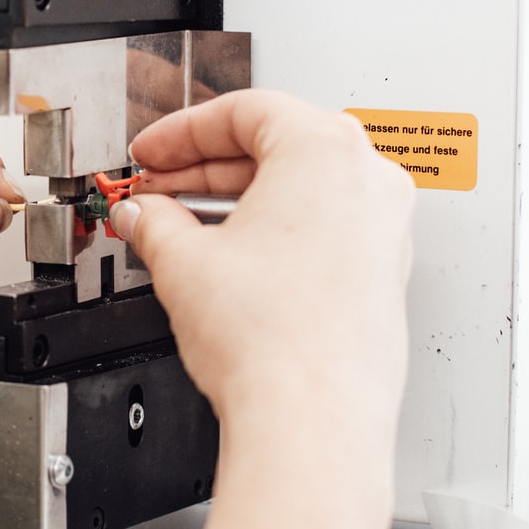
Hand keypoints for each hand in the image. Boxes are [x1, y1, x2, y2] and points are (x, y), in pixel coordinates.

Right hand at [110, 91, 413, 501]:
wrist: (311, 418)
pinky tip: (230, 262)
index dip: (182, 131)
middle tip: (159, 187)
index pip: (246, 111)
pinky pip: (324, 230)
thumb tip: (144, 215)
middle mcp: (368, 182)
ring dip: (239, 202)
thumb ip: (155, 222)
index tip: (152, 152)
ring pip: (303, 191)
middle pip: (277, 146)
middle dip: (206, 168)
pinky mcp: (382, 275)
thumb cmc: (273, 341)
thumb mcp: (183, 262)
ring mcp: (384, 230)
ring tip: (184, 229)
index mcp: (326, 152)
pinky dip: (275, 234)